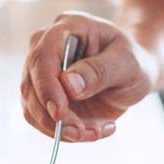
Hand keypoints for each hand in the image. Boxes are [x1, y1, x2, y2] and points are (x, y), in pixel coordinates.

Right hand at [21, 12, 156, 141]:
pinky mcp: (44, 99)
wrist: (132, 75)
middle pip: (31, 86)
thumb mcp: (127, 63)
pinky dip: (66, 135)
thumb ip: (99, 71)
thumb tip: (68, 85)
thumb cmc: (131, 62)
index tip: (60, 114)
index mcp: (67, 28)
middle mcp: (46, 49)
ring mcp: (42, 75)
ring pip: (34, 110)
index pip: (43, 57)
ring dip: (62, 131)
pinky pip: (44, 123)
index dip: (46, 87)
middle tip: (82, 133)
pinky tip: (94, 130)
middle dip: (54, 118)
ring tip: (97, 131)